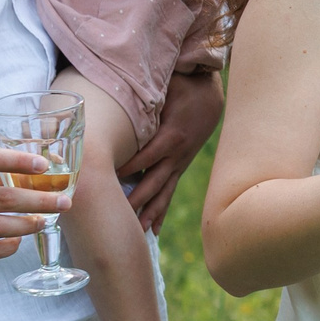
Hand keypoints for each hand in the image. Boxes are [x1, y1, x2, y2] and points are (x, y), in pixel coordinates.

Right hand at [0, 149, 76, 262]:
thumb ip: (2, 171)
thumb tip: (54, 165)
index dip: (18, 161)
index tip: (44, 165)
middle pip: (4, 198)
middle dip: (40, 201)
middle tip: (64, 202)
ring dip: (29, 225)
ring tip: (44, 221)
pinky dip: (11, 245)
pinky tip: (19, 239)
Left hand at [124, 69, 224, 230]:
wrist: (210, 95)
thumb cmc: (182, 87)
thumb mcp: (165, 89)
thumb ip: (145, 99)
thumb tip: (117, 95)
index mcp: (172, 136)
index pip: (146, 157)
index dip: (129, 168)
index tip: (109, 178)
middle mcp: (177, 154)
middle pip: (154, 182)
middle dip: (137, 200)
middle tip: (121, 219)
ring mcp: (179, 163)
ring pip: (163, 192)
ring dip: (150, 213)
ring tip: (138, 232)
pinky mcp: (179, 166)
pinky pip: (170, 192)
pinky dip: (162, 210)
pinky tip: (154, 229)